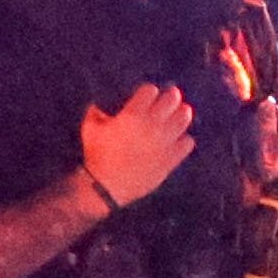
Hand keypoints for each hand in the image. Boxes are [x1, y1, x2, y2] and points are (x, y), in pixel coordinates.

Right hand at [80, 83, 196, 209]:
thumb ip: (95, 113)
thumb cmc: (95, 155)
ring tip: (181, 114)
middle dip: (172, 96)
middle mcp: (151, 125)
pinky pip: (187, 143)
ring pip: (183, 118)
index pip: (150, 91)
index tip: (148, 95)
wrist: (105, 186)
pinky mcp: (170, 158)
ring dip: (182, 114)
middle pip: (172, 99)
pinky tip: (179, 140)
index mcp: (132, 115)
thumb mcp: (89, 129)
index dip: (149, 91)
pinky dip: (185, 140)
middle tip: (172, 97)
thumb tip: (98, 105)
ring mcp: (164, 142)